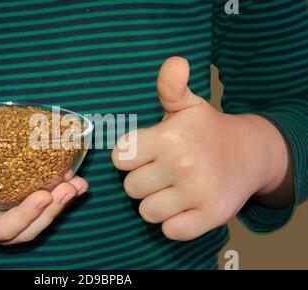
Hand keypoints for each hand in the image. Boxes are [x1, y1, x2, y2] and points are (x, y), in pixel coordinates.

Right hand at [0, 147, 87, 243]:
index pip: (0, 230)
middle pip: (27, 229)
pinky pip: (39, 200)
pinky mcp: (13, 198)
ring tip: (78, 185)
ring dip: (60, 204)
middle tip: (68, 188)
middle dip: (50, 211)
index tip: (42, 195)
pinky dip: (59, 193)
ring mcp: (4, 212)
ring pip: (38, 218)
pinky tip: (75, 179)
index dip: (24, 217)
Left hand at [112, 57, 291, 240]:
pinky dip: (173, 222)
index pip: (120, 158)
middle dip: (142, 180)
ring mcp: (198, 193)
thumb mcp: (187, 105)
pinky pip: (170, 230)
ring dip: (155, 203)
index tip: (145, 152)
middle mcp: (183, 165)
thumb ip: (170, 86)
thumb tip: (175, 61)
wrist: (249, 154)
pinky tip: (184, 205)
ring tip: (172, 188)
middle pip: (131, 188)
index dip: (129, 157)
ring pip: (147, 211)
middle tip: (162, 171)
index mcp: (169, 137)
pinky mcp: (211, 216)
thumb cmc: (207, 130)